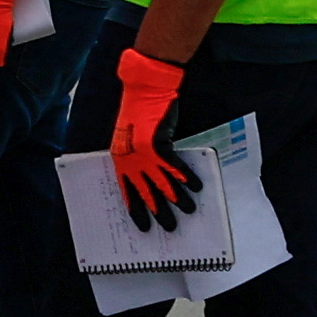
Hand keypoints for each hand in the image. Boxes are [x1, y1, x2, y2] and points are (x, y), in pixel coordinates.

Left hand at [108, 47, 195, 226]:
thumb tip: (151, 176)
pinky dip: (186, 177)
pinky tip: (196, 188)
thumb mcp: (133, 136)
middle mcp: (130, 158)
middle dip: (158, 211)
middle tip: (169, 228)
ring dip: (176, 198)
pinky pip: (174, 167)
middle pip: (145, 192)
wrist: (145, 88)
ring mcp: (143, 152)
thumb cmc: (140, 110)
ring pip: (161, 183)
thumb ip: (139, 156)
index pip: (126, 190)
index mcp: (120, 158)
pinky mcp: (158, 144)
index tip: (142, 226)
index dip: (135, 209)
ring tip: (188, 212)